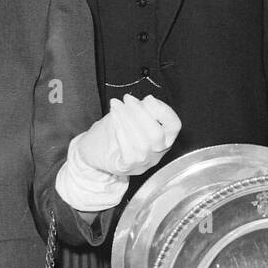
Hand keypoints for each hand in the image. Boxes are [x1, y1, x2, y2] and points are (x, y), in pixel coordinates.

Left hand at [54, 96, 181, 213]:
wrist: (93, 149)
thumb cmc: (115, 131)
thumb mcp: (131, 116)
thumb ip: (142, 109)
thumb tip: (148, 101)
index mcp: (163, 138)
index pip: (174, 126)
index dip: (164, 111)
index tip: (148, 98)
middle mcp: (157, 153)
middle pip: (157, 134)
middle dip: (141, 113)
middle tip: (127, 99)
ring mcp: (142, 163)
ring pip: (142, 143)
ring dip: (128, 120)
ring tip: (116, 106)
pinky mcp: (126, 168)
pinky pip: (129, 153)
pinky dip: (122, 135)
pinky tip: (114, 122)